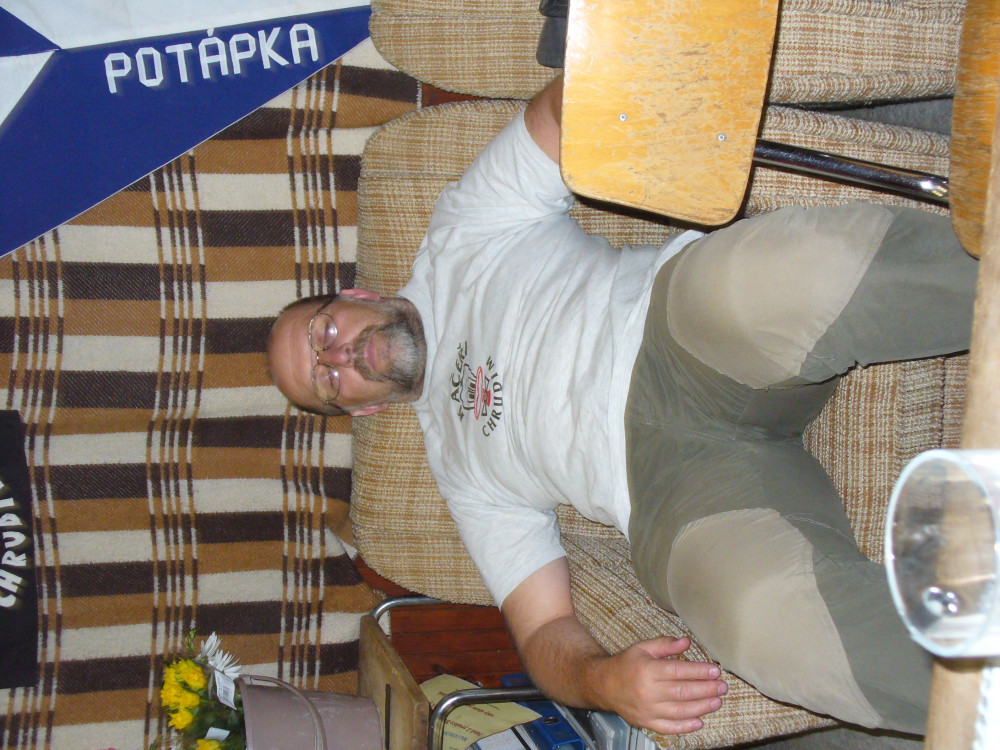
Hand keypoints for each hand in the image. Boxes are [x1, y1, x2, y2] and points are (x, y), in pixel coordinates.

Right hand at [590, 635, 727, 734]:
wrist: (603, 685)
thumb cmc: (625, 665)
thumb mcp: (642, 648)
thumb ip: (664, 645)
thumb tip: (686, 642)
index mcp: (647, 670)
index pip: (679, 671)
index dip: (699, 671)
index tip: (715, 670)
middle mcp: (648, 692)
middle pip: (683, 692)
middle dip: (706, 689)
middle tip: (722, 686)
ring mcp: (647, 710)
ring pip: (680, 711)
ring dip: (702, 707)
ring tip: (717, 701)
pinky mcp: (646, 723)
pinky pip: (669, 727)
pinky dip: (686, 726)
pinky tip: (700, 721)